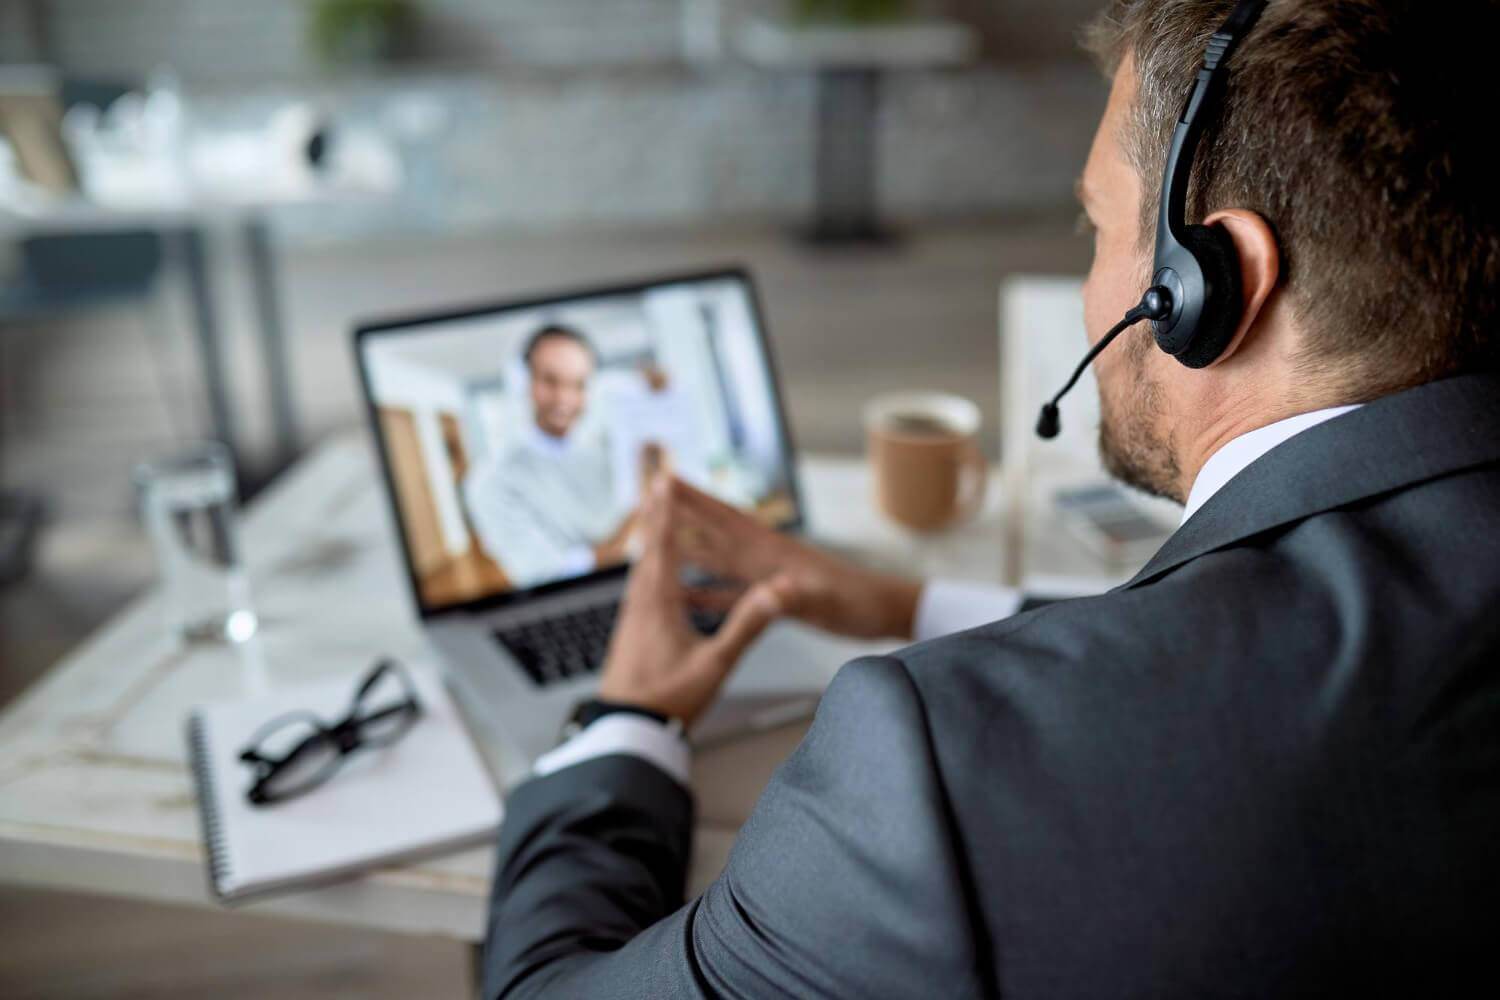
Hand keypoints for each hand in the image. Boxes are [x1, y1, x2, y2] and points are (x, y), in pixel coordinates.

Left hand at [598, 479, 791, 723]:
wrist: (627, 732)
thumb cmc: (670, 700)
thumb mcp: (716, 664)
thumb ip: (746, 626)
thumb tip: (774, 593)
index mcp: (658, 604)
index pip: (664, 545)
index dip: (666, 511)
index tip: (665, 481)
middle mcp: (638, 605)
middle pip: (646, 550)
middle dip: (653, 517)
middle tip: (654, 488)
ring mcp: (629, 621)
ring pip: (637, 571)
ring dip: (647, 543)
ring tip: (651, 525)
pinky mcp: (628, 637)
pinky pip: (637, 592)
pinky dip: (644, 573)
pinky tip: (648, 583)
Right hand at [666, 478, 921, 640]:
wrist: (885, 612)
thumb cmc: (860, 604)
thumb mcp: (826, 603)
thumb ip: (795, 598)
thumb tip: (770, 594)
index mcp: (773, 553)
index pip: (725, 520)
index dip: (695, 501)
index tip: (666, 480)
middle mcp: (765, 559)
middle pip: (715, 530)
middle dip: (684, 512)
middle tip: (650, 493)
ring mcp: (768, 577)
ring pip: (718, 559)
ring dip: (689, 548)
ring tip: (655, 539)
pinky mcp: (773, 597)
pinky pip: (729, 593)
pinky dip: (704, 593)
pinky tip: (684, 596)